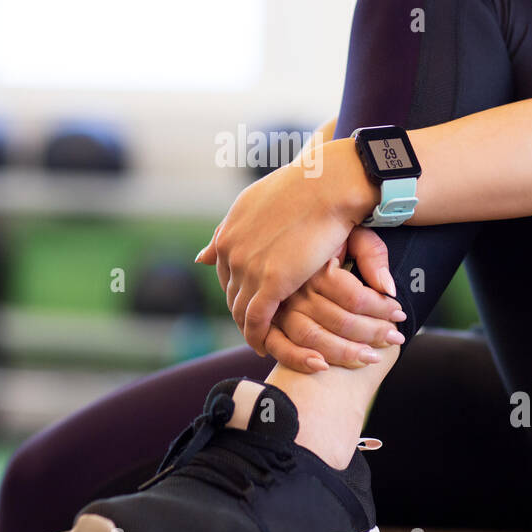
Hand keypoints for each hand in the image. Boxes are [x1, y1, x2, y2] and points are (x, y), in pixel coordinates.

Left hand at [196, 137, 378, 353]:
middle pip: (231, 292)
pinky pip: (257, 321)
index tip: (251, 300)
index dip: (237, 288)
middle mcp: (231, 249)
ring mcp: (247, 267)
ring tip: (261, 341)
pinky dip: (258, 337)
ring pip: (240, 310)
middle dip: (241, 311)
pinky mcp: (270, 283)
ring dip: (249, 329)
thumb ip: (232, 231)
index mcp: (229, 230)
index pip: (224, 271)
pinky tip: (264, 347)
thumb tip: (201, 258)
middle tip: (256, 327)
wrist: (330, 184)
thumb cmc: (309, 188)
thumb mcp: (257, 203)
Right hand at [264, 227, 406, 372]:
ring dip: (343, 352)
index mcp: (316, 265)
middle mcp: (295, 285)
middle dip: (371, 333)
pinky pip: (278, 345)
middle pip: (337, 320)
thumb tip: (388, 288)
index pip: (354, 297)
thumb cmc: (326, 229)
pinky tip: (321, 366)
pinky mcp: (266, 319)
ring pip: (311, 336)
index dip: (381, 309)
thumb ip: (372, 254)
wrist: (291, 219)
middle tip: (395, 338)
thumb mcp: (354, 231)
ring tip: (371, 357)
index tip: (400, 314)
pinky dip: (297, 358)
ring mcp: (278, 304)